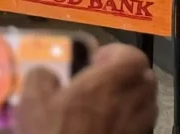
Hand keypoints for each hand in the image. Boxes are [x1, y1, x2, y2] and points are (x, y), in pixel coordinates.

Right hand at [16, 42, 157, 133]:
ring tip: (106, 106)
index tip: (96, 61)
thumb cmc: (54, 133)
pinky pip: (142, 124)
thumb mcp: (34, 102)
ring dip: (131, 98)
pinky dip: (131, 120)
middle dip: (126, 75)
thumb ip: (42, 76)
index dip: (117, 54)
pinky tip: (108, 127)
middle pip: (143, 77)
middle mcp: (134, 99)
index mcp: (111, 81)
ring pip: (146, 102)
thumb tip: (47, 72)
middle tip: (102, 83)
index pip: (133, 56)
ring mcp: (140, 124)